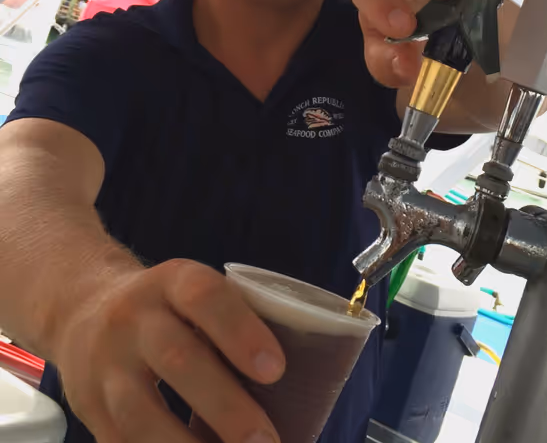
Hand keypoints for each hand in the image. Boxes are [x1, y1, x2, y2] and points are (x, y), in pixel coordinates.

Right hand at [54, 260, 283, 442]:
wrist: (82, 309)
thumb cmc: (167, 306)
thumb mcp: (192, 292)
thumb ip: (233, 320)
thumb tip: (303, 377)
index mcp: (170, 282)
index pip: (205, 298)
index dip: (241, 331)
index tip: (277, 369)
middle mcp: (133, 319)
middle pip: (178, 359)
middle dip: (226, 406)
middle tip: (266, 440)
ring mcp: (105, 367)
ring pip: (141, 414)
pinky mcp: (88, 410)